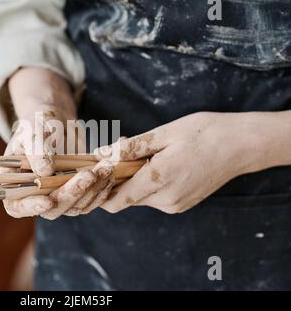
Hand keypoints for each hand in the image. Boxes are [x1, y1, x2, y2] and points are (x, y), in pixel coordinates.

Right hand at [1, 67, 114, 218]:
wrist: (55, 122)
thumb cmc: (37, 124)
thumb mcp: (33, 131)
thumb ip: (36, 150)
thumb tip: (44, 172)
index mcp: (15, 185)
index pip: (18, 206)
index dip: (32, 207)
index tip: (49, 201)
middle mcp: (36, 197)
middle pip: (54, 209)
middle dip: (73, 193)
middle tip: (90, 174)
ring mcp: (59, 197)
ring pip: (76, 206)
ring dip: (93, 190)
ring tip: (106, 168)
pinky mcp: (78, 194)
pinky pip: (91, 199)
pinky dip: (103, 188)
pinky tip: (111, 171)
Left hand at [94, 112, 266, 213]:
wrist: (241, 145)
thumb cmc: (204, 133)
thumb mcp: (163, 134)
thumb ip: (130, 148)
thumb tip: (101, 155)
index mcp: (158, 181)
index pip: (115, 201)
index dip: (100, 189)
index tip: (97, 171)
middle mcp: (166, 200)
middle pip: (126, 197)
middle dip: (117, 177)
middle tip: (122, 149)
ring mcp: (175, 205)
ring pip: (140, 196)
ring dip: (133, 178)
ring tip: (143, 151)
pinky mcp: (182, 204)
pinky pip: (155, 196)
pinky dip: (148, 182)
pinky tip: (157, 161)